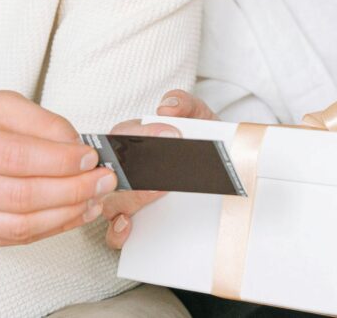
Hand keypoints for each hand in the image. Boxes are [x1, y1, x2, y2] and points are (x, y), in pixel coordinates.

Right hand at [0, 91, 115, 249]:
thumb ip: (38, 121)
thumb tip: (77, 144)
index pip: (18, 158)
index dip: (61, 161)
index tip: (91, 157)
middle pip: (22, 197)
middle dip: (74, 190)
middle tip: (105, 180)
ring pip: (19, 226)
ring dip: (66, 215)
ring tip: (94, 200)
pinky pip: (9, 239)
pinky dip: (46, 229)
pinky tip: (69, 214)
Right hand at [103, 90, 216, 249]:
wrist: (224, 165)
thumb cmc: (202, 139)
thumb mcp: (198, 117)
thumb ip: (185, 104)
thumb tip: (167, 107)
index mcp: (135, 140)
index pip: (123, 134)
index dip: (142, 135)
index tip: (171, 135)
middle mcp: (126, 170)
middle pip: (115, 171)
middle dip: (138, 170)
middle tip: (166, 171)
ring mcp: (127, 197)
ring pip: (112, 201)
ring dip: (131, 199)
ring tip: (159, 193)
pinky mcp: (135, 222)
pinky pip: (114, 232)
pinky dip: (117, 231)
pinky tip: (129, 226)